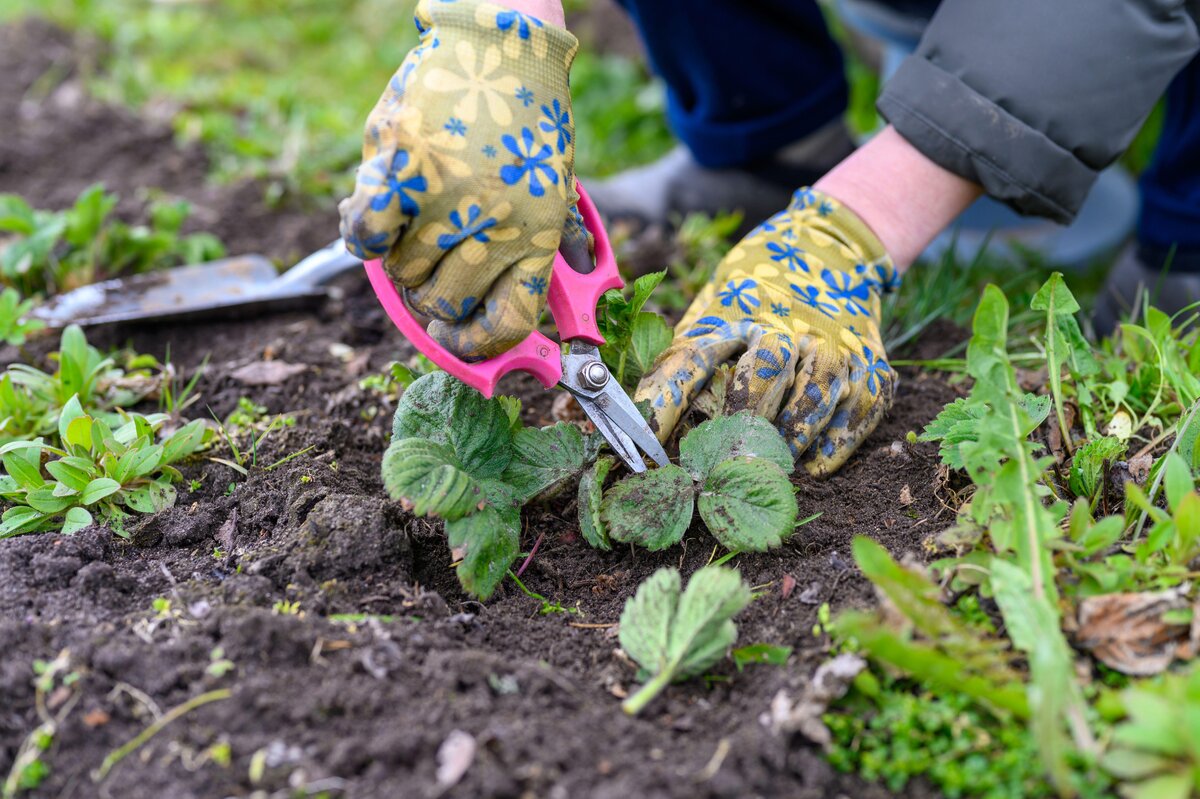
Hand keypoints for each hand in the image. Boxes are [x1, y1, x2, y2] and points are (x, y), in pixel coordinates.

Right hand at [339, 0, 588, 358]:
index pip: (506, 323)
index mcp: (537, 235)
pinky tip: (375, 213)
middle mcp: (494, 222)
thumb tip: (480, 320)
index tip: (451, 336)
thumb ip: (520, 250)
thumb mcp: (546, 191)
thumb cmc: (524, 124)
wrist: (505, 43)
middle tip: (427, 263)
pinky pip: (365, 234)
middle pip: (444, 301)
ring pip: (402, 271)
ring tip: (413, 217)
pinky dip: (363, 232)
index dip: (473, 343)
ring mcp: (447, 195)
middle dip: (429, 293)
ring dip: (400, 255)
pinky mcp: (402, 166)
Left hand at [635, 188, 899, 476]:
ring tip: (770, 471)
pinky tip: (813, 467)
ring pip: (810, 401)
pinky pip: (856, 412)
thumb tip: (649, 422)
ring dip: (789, 442)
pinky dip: (834, 445)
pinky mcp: (869, 366)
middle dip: (739, 430)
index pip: (688, 363)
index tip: (643, 452)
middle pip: (758, 380)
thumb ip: (689, 357)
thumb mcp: (714, 309)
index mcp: (733, 314)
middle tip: (722, 469)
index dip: (663, 410)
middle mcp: (785, 327)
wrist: (834, 249)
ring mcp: (831, 346)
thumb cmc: (758, 290)